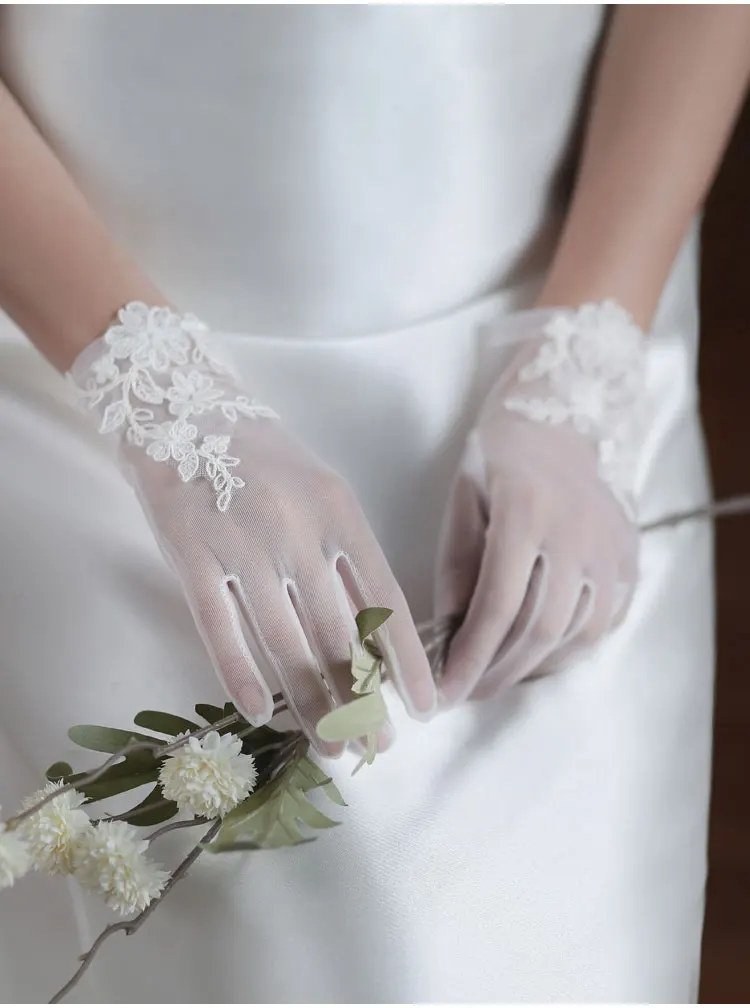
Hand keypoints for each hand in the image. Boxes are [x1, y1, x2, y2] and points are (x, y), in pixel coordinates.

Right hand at [70, 303, 434, 751]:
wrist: (183, 409)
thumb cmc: (265, 460)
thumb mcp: (324, 493)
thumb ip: (349, 558)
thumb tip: (382, 638)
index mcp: (339, 513)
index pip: (386, 603)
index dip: (408, 661)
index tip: (425, 708)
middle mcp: (296, 530)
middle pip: (337, 636)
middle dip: (362, 701)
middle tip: (377, 749)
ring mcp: (241, 543)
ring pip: (282, 643)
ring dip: (309, 704)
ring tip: (329, 746)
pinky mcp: (190, 553)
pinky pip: (218, 628)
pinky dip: (239, 675)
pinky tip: (256, 713)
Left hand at [434, 301, 644, 704]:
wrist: (563, 422)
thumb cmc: (497, 458)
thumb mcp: (462, 500)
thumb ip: (456, 567)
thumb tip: (450, 637)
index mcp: (525, 511)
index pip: (496, 605)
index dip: (469, 657)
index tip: (445, 692)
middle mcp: (576, 533)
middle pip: (537, 629)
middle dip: (497, 672)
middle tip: (466, 693)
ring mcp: (610, 547)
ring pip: (574, 635)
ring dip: (531, 668)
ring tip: (496, 677)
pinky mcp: (629, 559)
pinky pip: (602, 624)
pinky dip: (566, 651)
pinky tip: (535, 656)